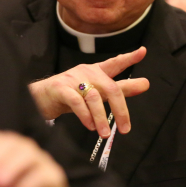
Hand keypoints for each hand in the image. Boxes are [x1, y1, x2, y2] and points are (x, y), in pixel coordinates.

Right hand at [28, 47, 148, 136]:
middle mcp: (86, 72)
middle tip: (125, 128)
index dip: (129, 58)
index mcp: (96, 71)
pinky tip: (90, 126)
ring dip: (101, 117)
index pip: (115, 63)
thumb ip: (120, 88)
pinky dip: (85, 115)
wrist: (40, 97)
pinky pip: (76, 102)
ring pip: (94, 97)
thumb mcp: (97, 91)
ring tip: (105, 134)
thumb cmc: (71, 94)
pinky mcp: (60, 89)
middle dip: (120, 109)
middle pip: (110, 87)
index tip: (143, 52)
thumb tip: (146, 84)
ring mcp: (72, 80)